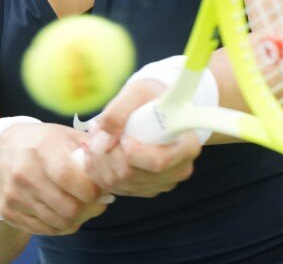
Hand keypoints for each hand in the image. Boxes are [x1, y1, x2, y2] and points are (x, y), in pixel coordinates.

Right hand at [0, 122, 113, 235]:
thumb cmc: (41, 142)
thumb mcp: (64, 135)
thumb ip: (90, 148)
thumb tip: (116, 165)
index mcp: (42, 149)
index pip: (70, 178)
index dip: (92, 190)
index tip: (102, 189)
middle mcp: (24, 173)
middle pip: (68, 208)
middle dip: (89, 208)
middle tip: (98, 202)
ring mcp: (14, 195)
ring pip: (58, 223)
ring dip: (78, 219)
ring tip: (84, 207)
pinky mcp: (8, 211)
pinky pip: (44, 230)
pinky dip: (61, 226)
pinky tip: (66, 213)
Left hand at [79, 79, 200, 197]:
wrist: (155, 105)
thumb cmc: (151, 96)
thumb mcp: (136, 93)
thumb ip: (117, 112)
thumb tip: (102, 139)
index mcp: (186, 145)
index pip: (158, 162)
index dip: (132, 154)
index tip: (122, 137)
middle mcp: (178, 169)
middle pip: (134, 174)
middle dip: (108, 154)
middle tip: (96, 131)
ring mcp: (162, 182)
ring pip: (121, 182)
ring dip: (100, 161)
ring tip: (96, 137)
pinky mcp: (147, 188)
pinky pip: (117, 188)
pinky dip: (101, 171)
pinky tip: (98, 151)